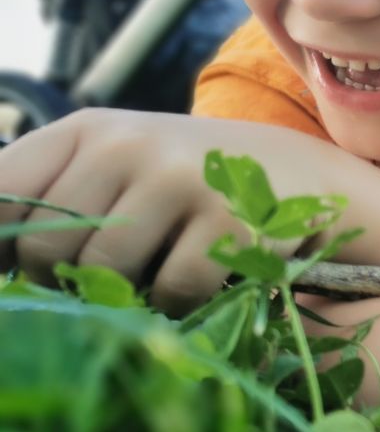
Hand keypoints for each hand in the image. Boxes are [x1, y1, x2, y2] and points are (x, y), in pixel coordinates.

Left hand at [0, 109, 370, 313]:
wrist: (297, 174)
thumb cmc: (187, 181)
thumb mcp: (116, 166)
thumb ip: (50, 200)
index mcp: (88, 130)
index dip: (1, 245)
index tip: (24, 267)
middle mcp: (129, 144)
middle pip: (45, 247)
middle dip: (68, 279)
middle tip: (112, 271)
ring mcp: (183, 180)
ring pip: (106, 273)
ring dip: (127, 293)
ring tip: (158, 270)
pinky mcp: (231, 221)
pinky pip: (172, 292)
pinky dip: (180, 301)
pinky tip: (201, 276)